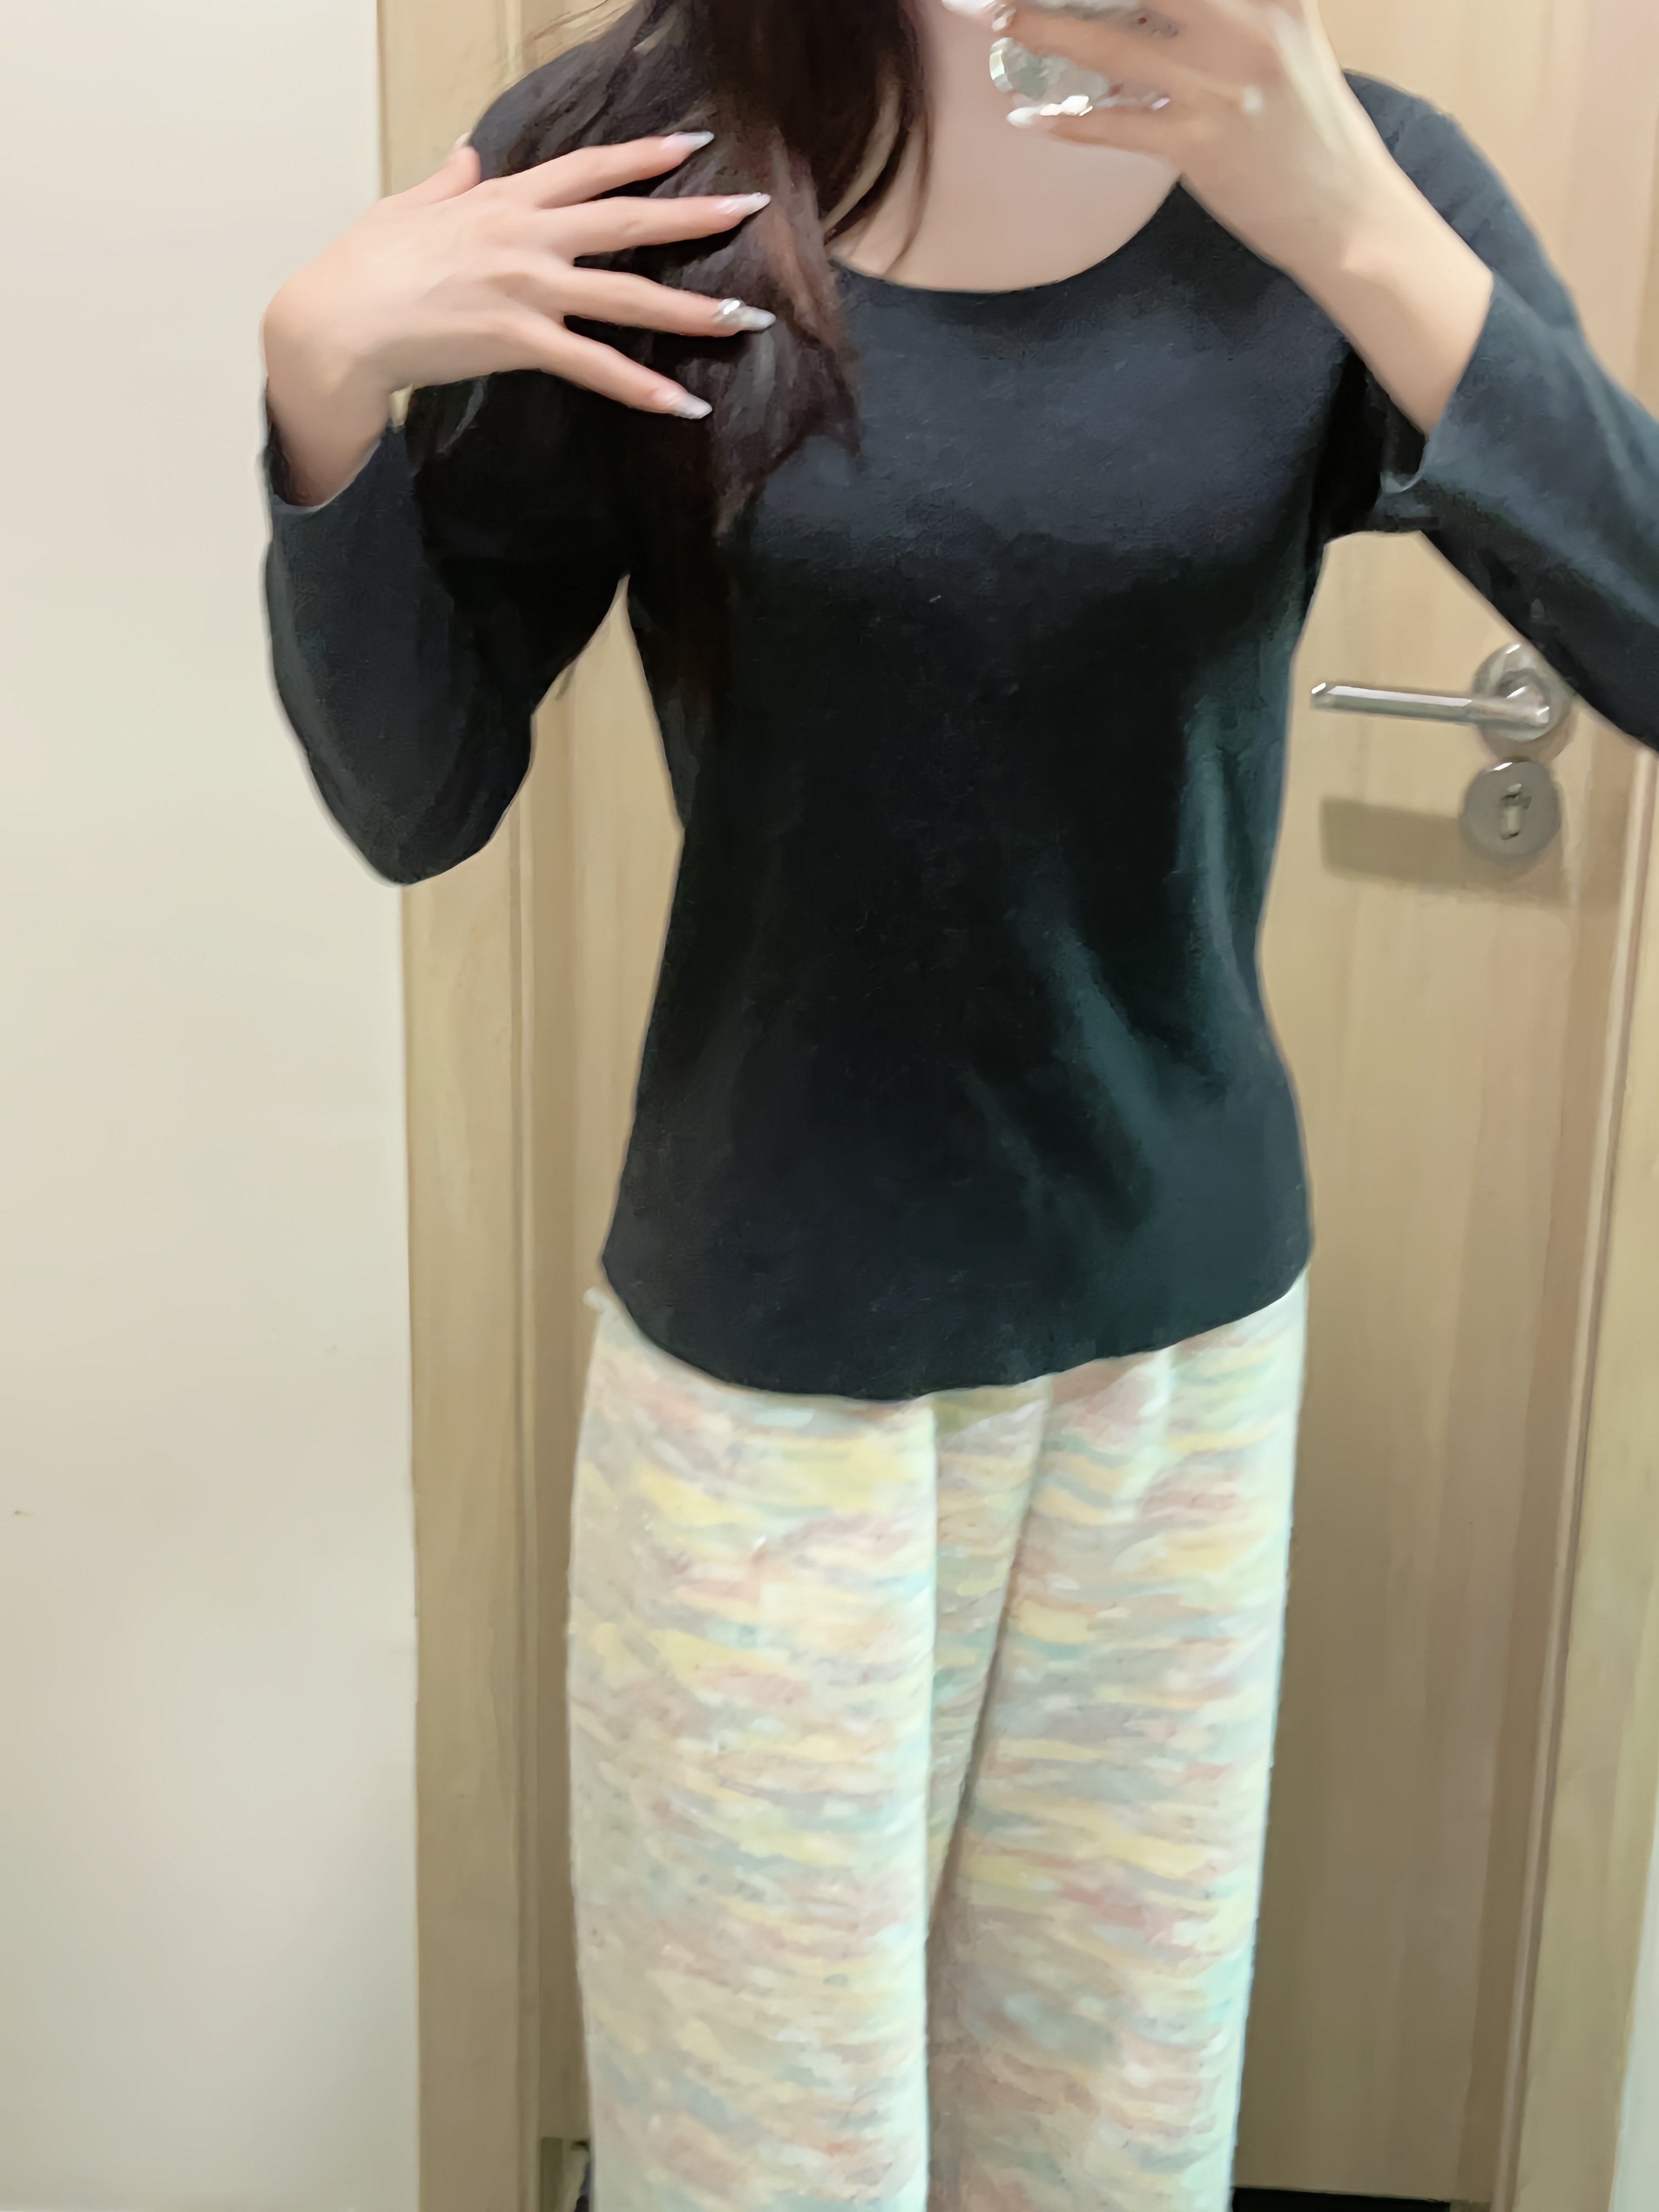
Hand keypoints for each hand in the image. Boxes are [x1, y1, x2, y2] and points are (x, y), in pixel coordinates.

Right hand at [262, 131, 772, 425]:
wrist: (336, 323)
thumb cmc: (362, 268)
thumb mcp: (406, 208)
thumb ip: (445, 182)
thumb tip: (465, 156)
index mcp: (503, 201)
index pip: (590, 169)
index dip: (644, 156)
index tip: (693, 145)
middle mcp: (525, 236)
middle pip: (627, 219)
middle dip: (695, 215)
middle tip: (750, 211)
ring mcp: (526, 287)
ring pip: (628, 294)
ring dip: (693, 310)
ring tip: (746, 319)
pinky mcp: (518, 339)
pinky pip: (594, 366)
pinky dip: (641, 387)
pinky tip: (683, 404)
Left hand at [987, 0, 1406, 281]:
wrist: (1343, 208)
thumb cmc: (1306, 122)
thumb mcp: (1284, 34)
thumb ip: (1229, 6)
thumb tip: (1146, 5)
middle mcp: (1248, 24)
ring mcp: (1222, 87)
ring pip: (1113, 42)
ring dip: (1046, 30)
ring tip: (1003, 19)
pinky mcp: (1200, 146)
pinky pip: (1116, 125)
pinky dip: (1067, 122)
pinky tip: (1031, 116)